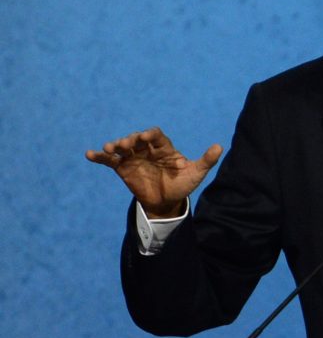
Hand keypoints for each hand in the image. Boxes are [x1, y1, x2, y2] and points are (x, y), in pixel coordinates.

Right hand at [86, 127, 222, 217]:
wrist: (167, 202)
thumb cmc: (182, 184)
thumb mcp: (196, 173)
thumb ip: (206, 161)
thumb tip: (219, 147)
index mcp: (164, 148)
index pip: (157, 137)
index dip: (152, 135)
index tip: (148, 136)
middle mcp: (147, 149)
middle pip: (137, 139)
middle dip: (131, 139)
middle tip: (126, 143)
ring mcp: (134, 158)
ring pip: (123, 148)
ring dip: (115, 145)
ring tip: (109, 148)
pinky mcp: (123, 168)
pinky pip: (109, 161)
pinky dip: (99, 157)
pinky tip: (89, 154)